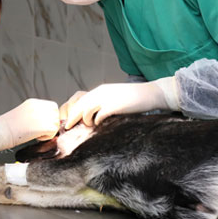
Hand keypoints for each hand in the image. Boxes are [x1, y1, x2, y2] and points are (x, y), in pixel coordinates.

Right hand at [0, 98, 59, 152]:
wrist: (0, 131)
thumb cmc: (5, 126)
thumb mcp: (21, 113)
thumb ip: (34, 114)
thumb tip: (42, 121)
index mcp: (33, 102)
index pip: (50, 107)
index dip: (47, 116)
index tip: (39, 124)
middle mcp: (39, 106)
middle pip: (55, 113)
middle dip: (50, 122)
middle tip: (39, 129)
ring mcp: (43, 115)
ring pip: (55, 123)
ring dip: (48, 130)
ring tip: (35, 134)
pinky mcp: (45, 125)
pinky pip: (53, 132)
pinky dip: (46, 137)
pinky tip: (35, 137)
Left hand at [65, 77, 179, 128]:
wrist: (150, 93)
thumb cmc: (133, 98)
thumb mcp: (114, 97)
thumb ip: (102, 103)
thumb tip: (92, 116)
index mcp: (100, 90)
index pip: (78, 99)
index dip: (70, 110)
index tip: (68, 120)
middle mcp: (100, 93)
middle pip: (78, 106)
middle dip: (71, 118)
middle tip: (67, 128)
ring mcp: (106, 99)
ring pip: (85, 111)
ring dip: (85, 120)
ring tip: (89, 125)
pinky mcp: (113, 106)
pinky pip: (98, 116)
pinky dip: (96, 122)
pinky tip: (99, 124)